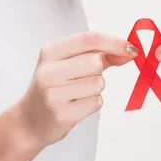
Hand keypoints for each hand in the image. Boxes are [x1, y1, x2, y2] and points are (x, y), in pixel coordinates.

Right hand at [16, 32, 138, 148]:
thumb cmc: (54, 88)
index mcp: (50, 52)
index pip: (88, 39)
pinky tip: (75, 106)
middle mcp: (48, 71)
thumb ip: (98, 55)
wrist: (29, 121)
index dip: (114, 42)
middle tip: (83, 79)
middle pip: (96, 62)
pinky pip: (96, 102)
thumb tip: (128, 51)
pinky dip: (92, 104)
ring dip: (95, 89)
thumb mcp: (68, 65)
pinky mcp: (61, 114)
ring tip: (76, 94)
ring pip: (98, 83)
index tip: (131, 49)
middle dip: (99, 71)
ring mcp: (53, 93)